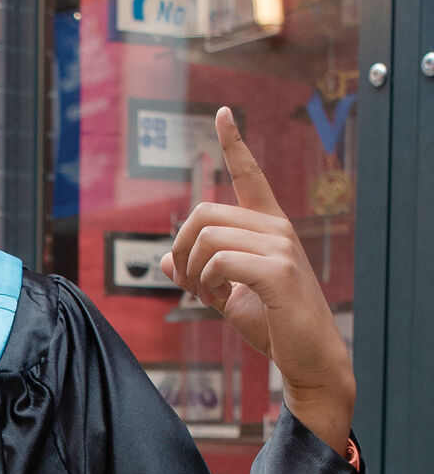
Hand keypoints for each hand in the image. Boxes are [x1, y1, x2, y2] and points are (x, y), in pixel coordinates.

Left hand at [160, 107, 354, 454]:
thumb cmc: (273, 325)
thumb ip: (199, 273)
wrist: (309, 360)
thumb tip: (163, 259)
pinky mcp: (278, 271)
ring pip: (207, 237)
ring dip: (191, 269)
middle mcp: (277, 228)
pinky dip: (205, 281)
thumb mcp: (227, 296)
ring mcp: (281, 247)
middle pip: (203, 213)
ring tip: (204, 293)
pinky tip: (216, 298)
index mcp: (268, 227)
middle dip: (180, 246)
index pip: (250, 175)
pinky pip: (219, 260)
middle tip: (185, 280)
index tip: (222, 113)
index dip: (234, 143)